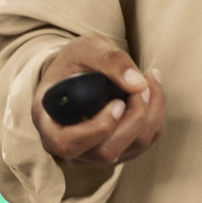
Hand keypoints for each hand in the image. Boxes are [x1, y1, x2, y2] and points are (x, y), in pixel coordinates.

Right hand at [32, 36, 164, 167]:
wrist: (76, 71)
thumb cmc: (75, 61)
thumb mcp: (86, 48)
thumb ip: (109, 60)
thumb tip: (138, 84)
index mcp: (47, 123)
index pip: (68, 144)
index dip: (98, 128)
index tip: (118, 102)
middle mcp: (67, 146)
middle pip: (106, 152)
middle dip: (134, 119)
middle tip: (144, 85)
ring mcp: (90, 154)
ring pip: (130, 150)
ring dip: (150, 117)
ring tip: (150, 83)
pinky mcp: (113, 150)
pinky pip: (141, 144)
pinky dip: (154, 119)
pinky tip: (152, 93)